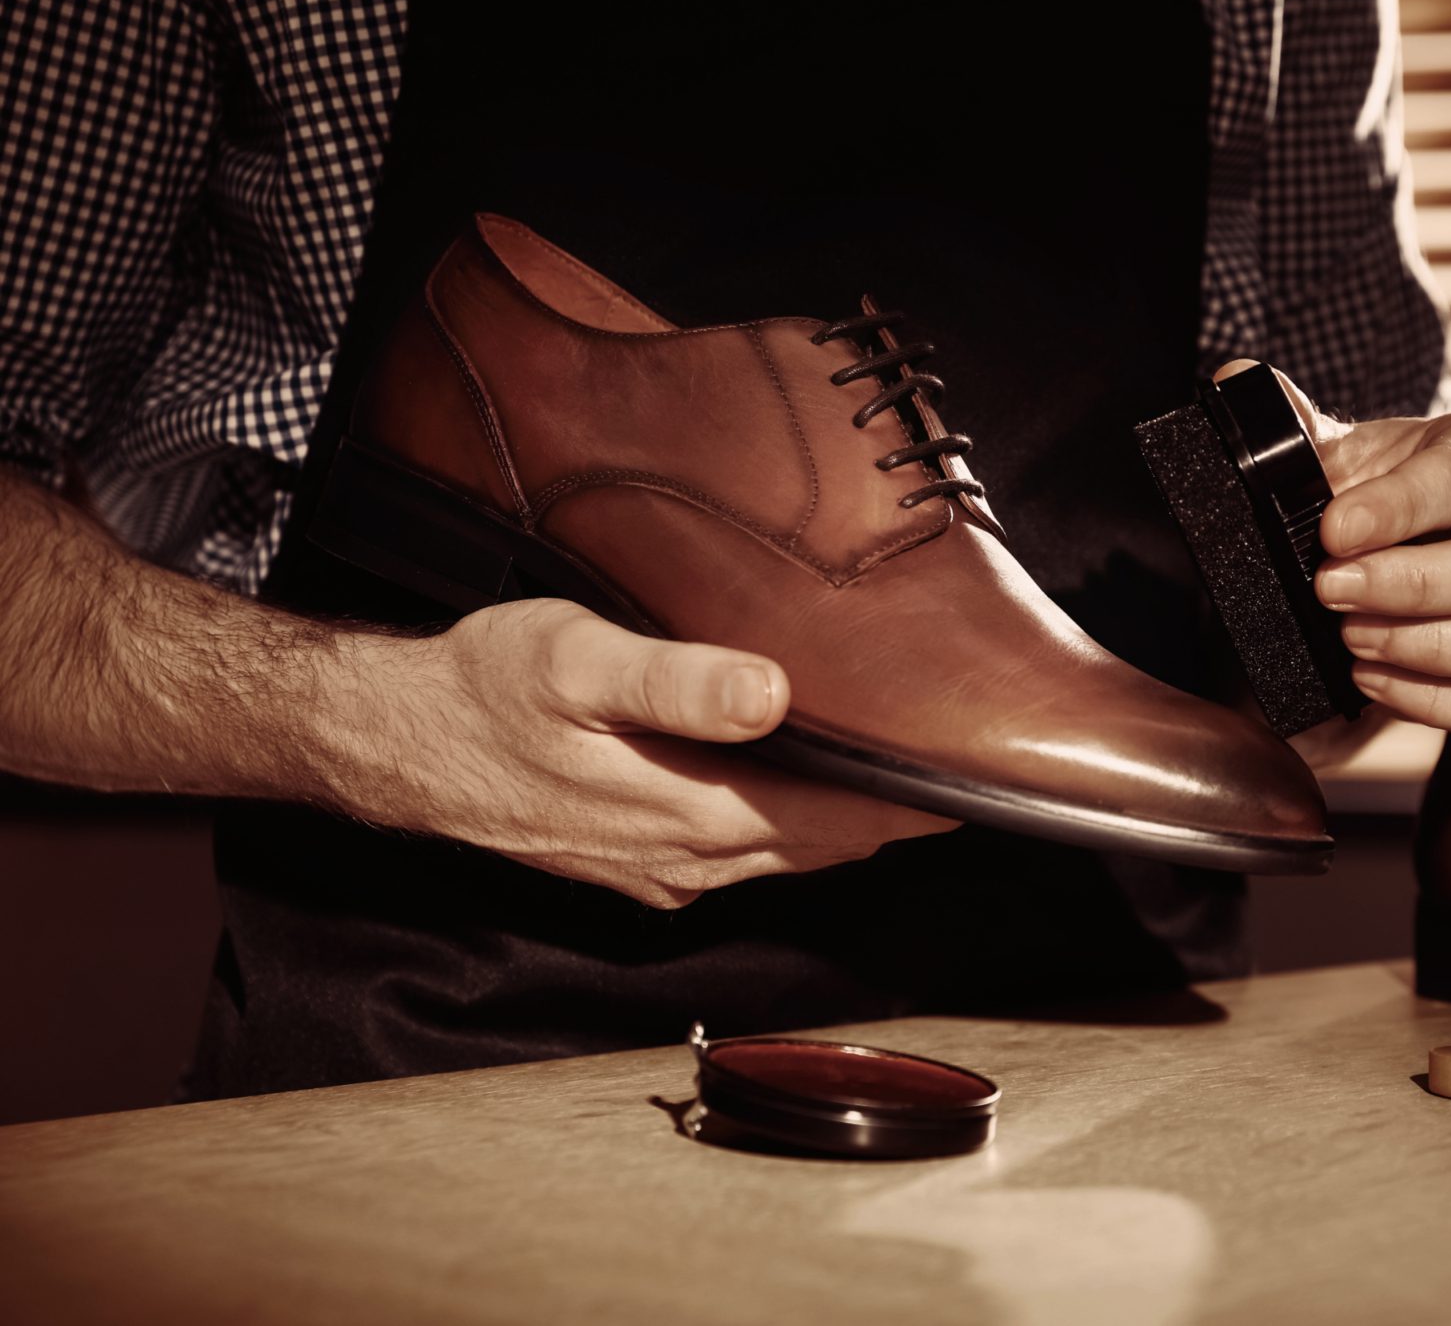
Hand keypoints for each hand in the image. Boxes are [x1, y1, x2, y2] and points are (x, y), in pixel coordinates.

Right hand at [344, 598, 959, 907]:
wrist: (391, 743)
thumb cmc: (480, 689)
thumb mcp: (574, 660)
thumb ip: (678, 682)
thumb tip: (773, 694)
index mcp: (686, 813)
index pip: (833, 819)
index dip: (906, 801)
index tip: (976, 776)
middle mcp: (682, 860)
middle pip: (819, 845)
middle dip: (889, 816)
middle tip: (956, 772)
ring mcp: (656, 873)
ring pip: (780, 856)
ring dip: (840, 827)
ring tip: (898, 783)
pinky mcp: (632, 866)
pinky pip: (736, 858)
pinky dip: (783, 831)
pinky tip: (798, 795)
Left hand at [1216, 361, 1450, 738]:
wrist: (1361, 550)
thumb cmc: (1352, 493)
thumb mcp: (1319, 450)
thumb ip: (1283, 419)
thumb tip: (1234, 382)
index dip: (1400, 508)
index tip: (1330, 532)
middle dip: (1418, 589)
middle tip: (1331, 592)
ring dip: (1433, 652)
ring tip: (1350, 641)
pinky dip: (1434, 704)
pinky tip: (1368, 681)